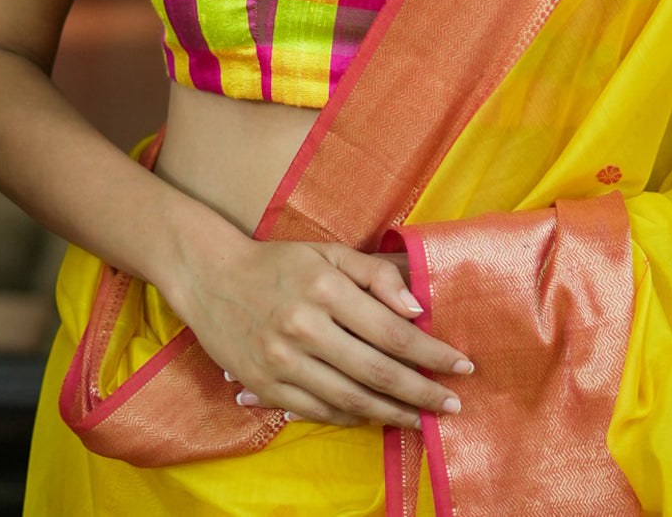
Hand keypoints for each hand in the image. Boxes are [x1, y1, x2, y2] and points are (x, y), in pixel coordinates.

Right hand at [179, 235, 472, 429]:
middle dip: (423, 392)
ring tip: (423, 419)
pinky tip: (376, 417)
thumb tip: (417, 308)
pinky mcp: (266, 386)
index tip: (462, 364)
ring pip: (351, 399)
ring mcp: (283, 361)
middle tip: (454, 403)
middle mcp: (305, 327)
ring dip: (393, 413)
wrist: (210, 277)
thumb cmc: (278, 262)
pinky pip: (319, 411)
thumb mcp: (328, 252)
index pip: (393, 331)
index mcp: (326, 288)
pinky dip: (352, 419)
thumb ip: (375, 275)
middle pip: (378, 372)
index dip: (432, 352)